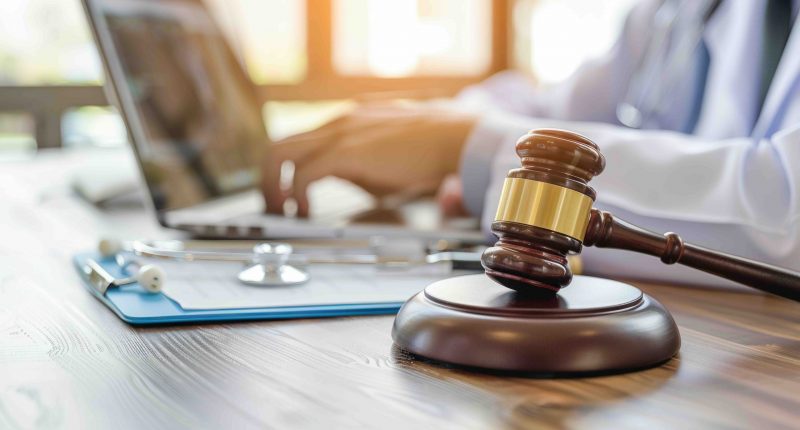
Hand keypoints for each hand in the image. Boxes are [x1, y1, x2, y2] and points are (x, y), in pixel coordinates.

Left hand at [261, 102, 476, 215]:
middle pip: (277, 147)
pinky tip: (304, 213)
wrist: (453, 139)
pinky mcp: (345, 151)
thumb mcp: (385, 161)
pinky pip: (302, 174)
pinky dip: (295, 196)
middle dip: (266, 182)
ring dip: (272, 189)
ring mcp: (338, 134)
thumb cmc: (428, 153)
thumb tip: (355, 190)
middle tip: (274, 211)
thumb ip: (362, 170)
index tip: (284, 201)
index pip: (297, 144)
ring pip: (279, 154)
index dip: (282, 175)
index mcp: (344, 125)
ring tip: (282, 215)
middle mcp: (335, 124)